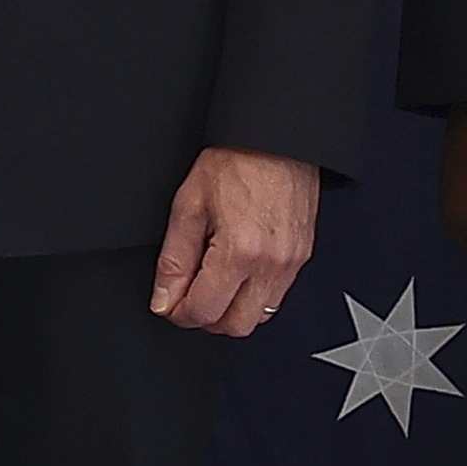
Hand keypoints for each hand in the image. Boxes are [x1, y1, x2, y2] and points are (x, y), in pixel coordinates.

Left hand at [149, 146, 321, 336]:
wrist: (277, 139)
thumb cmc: (237, 161)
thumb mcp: (188, 205)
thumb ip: (174, 259)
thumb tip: (164, 297)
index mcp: (239, 251)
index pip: (204, 311)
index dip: (178, 313)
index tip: (169, 303)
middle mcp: (270, 264)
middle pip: (236, 326)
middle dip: (207, 318)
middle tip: (189, 297)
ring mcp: (291, 264)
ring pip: (260, 317)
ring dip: (233, 310)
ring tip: (214, 282)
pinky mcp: (302, 258)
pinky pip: (277, 296)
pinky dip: (253, 296)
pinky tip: (238, 272)